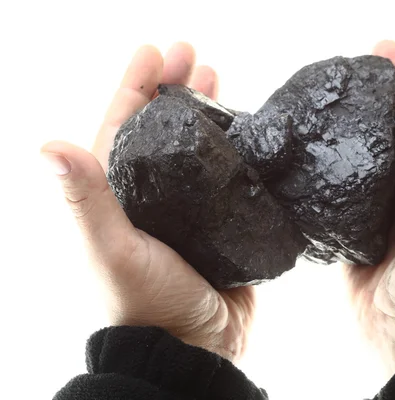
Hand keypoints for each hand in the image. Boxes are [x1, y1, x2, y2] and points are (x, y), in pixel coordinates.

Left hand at [41, 44, 254, 361]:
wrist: (194, 346)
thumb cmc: (146, 303)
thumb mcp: (110, 249)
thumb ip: (85, 200)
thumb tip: (47, 145)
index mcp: (118, 195)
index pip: (121, 127)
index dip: (136, 86)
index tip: (155, 51)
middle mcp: (149, 196)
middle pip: (160, 129)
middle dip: (175, 88)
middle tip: (194, 56)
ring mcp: (186, 208)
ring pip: (194, 147)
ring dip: (205, 111)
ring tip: (218, 79)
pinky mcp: (219, 222)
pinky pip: (226, 175)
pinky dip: (234, 149)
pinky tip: (247, 131)